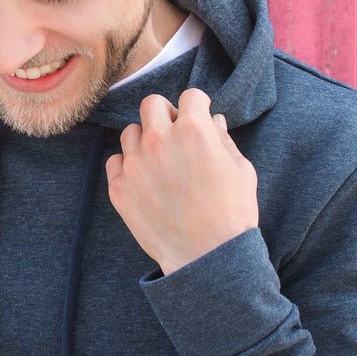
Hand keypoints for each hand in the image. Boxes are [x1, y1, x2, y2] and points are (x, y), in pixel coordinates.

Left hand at [104, 88, 258, 274]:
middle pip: (151, 104)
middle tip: (174, 135)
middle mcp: (159, 140)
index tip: (198, 118)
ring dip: (144, 140)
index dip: (197, 106)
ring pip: (130, 132)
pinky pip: (115, 162)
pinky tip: (143, 180)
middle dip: (165, 114)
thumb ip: (223, 139)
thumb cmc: (232, 214)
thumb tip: (213, 121)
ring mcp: (136, 164)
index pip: (190, 96)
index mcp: (193, 130)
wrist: (207, 258)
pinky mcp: (119, 188)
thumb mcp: (241, 170)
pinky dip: (127, 166)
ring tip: (158, 162)